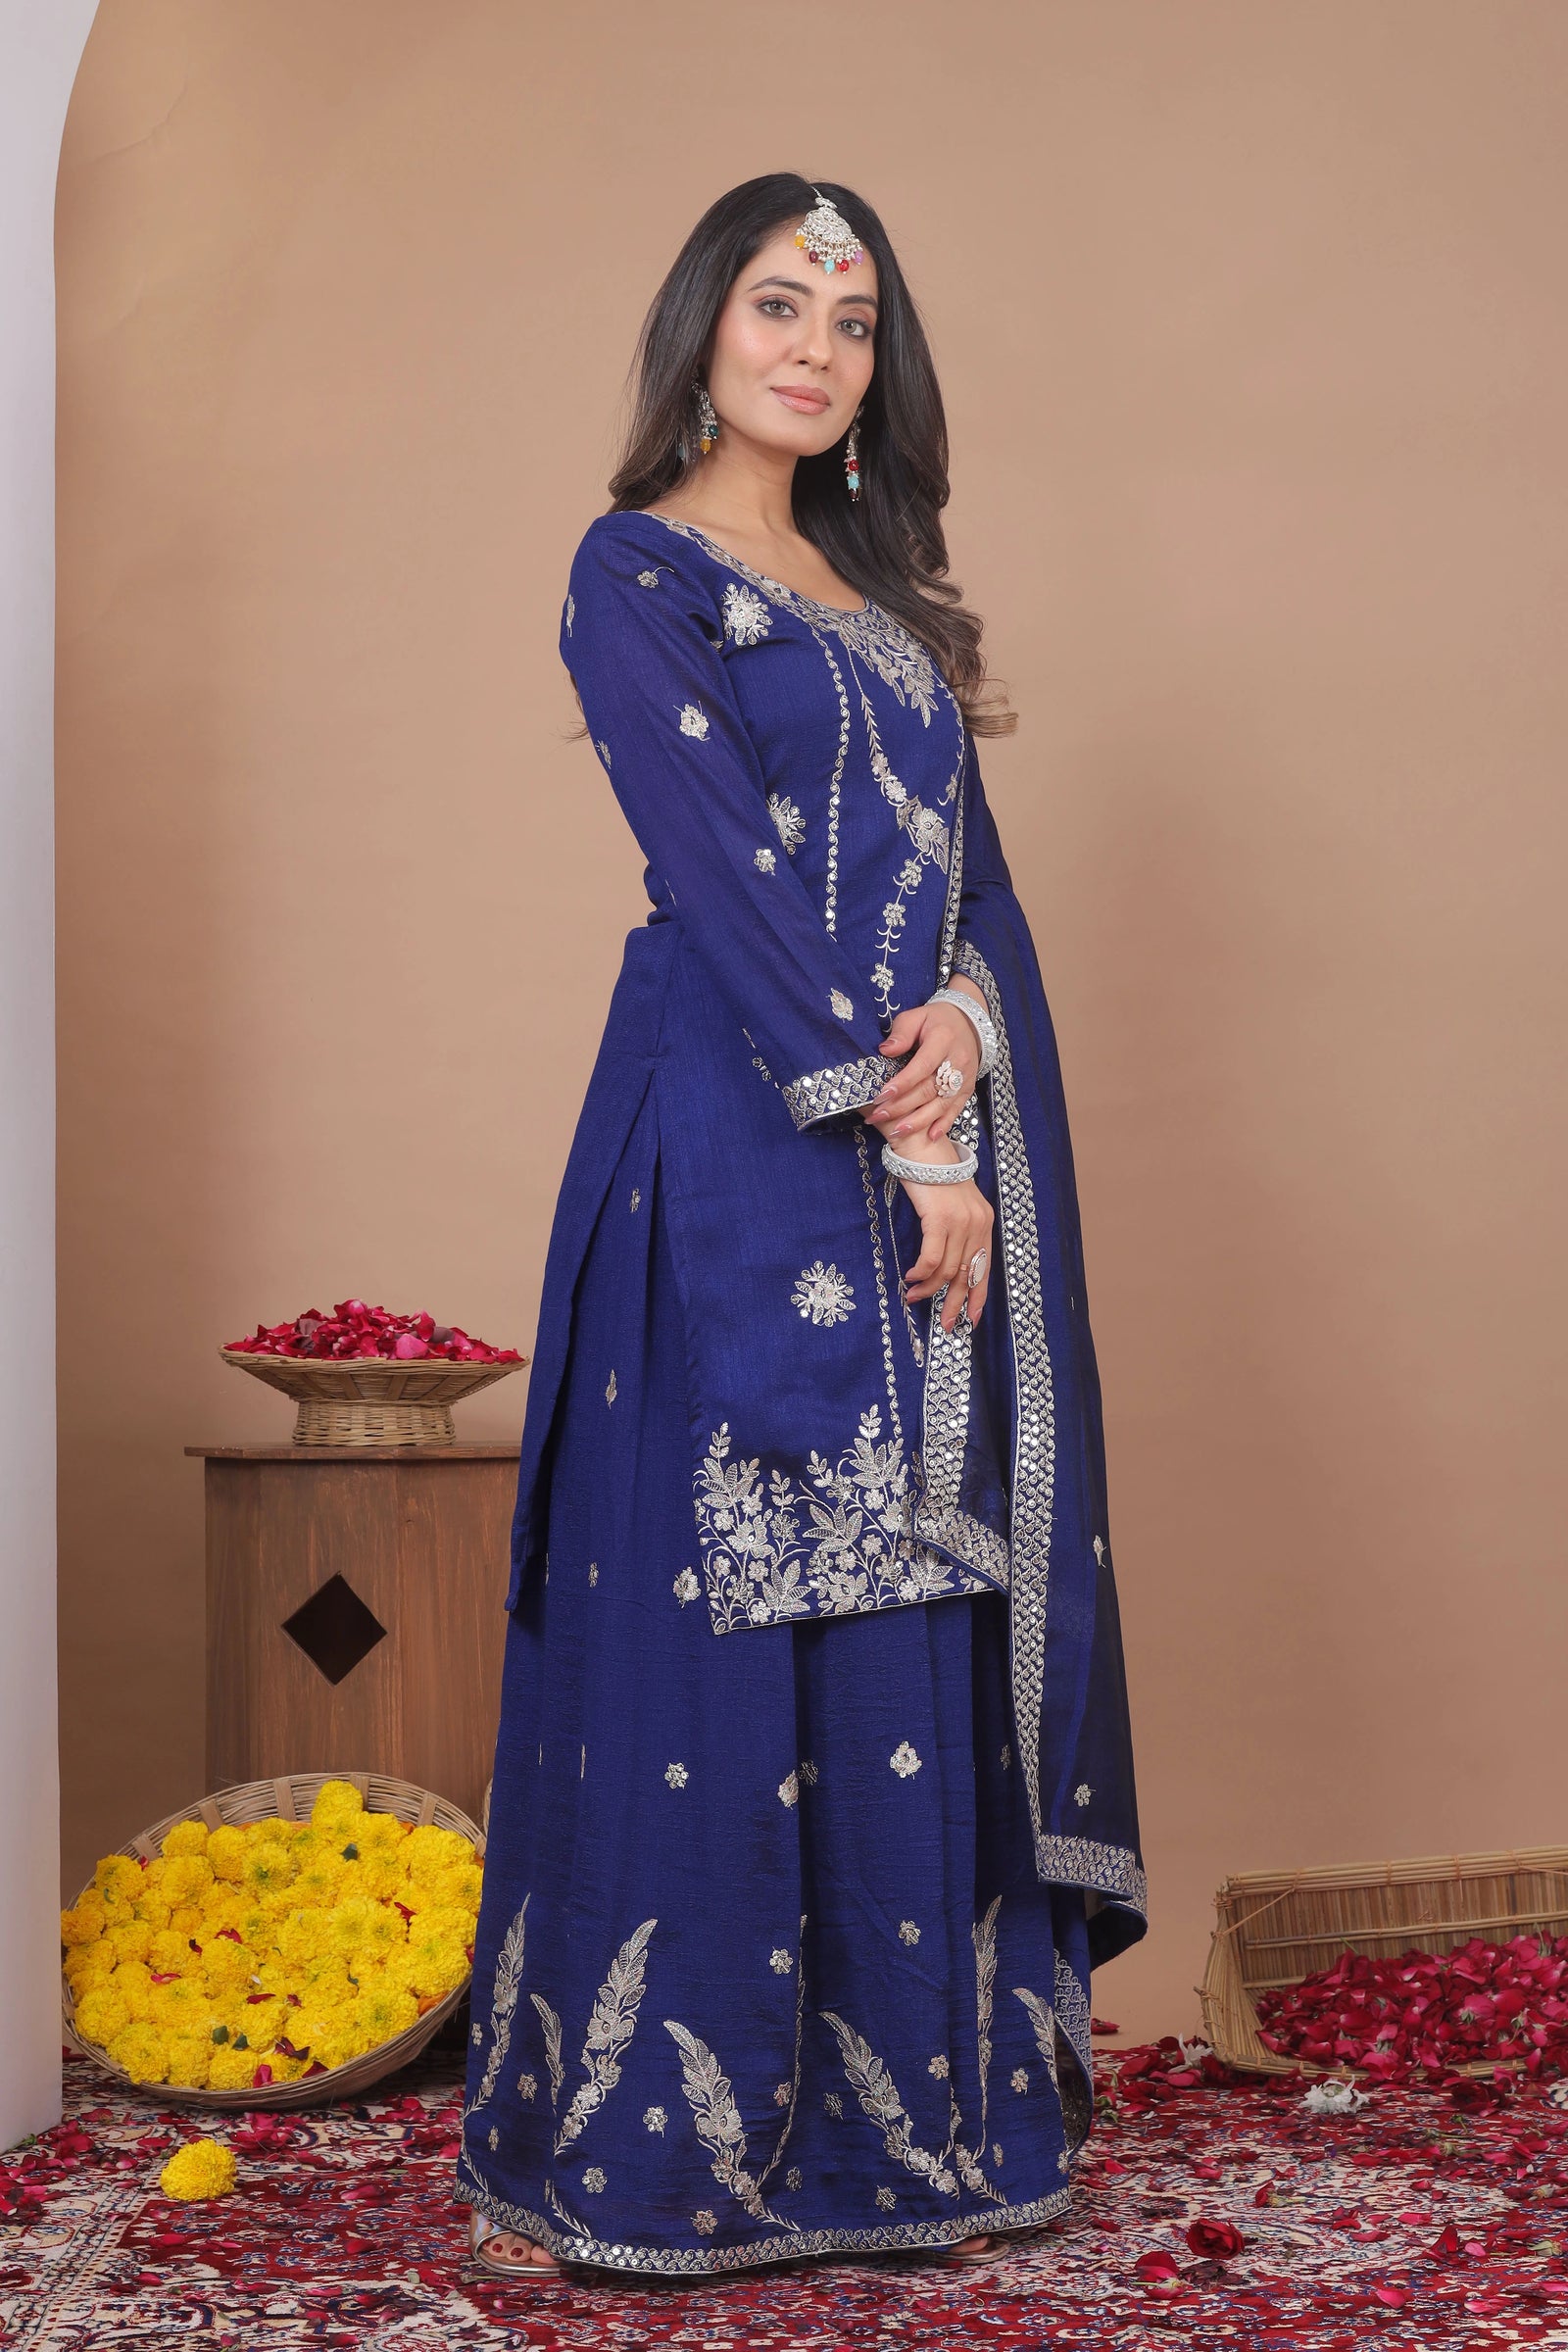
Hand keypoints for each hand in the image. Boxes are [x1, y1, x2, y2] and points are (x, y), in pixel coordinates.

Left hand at [862, 981, 985, 1145]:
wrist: (968, 1023)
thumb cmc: (935, 1020)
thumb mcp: (916, 1016)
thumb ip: (901, 1032)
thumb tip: (885, 1051)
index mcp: (943, 1039)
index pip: (922, 1066)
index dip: (902, 1083)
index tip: (881, 1095)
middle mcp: (958, 1061)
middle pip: (929, 1089)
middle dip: (903, 1106)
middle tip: (878, 1116)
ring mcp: (965, 1078)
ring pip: (941, 1104)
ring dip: (919, 1121)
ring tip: (896, 1132)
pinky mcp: (968, 1089)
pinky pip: (956, 1110)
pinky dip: (944, 1124)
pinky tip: (930, 1137)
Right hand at [886, 1130, 993, 1332]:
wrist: (922, 1149)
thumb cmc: (932, 1176)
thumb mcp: (952, 1206)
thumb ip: (955, 1231)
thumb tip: (945, 1264)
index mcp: (984, 1222)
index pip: (984, 1267)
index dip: (978, 1295)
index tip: (972, 1318)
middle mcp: (977, 1224)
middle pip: (967, 1274)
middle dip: (957, 1302)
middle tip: (948, 1324)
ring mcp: (960, 1222)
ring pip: (947, 1269)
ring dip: (929, 1288)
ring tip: (915, 1297)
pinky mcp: (940, 1219)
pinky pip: (932, 1257)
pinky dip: (921, 1272)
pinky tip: (911, 1278)